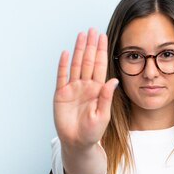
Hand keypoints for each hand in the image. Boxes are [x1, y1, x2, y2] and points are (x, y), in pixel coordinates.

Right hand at [53, 28, 118, 148]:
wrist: (77, 143)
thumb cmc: (92, 132)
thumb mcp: (102, 115)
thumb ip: (106, 97)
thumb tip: (112, 81)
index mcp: (97, 90)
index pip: (100, 66)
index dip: (101, 51)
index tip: (102, 37)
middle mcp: (86, 86)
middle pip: (88, 61)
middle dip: (91, 45)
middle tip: (92, 30)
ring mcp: (73, 89)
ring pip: (76, 65)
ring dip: (78, 50)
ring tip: (81, 35)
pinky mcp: (61, 94)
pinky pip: (61, 77)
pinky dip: (63, 65)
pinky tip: (65, 53)